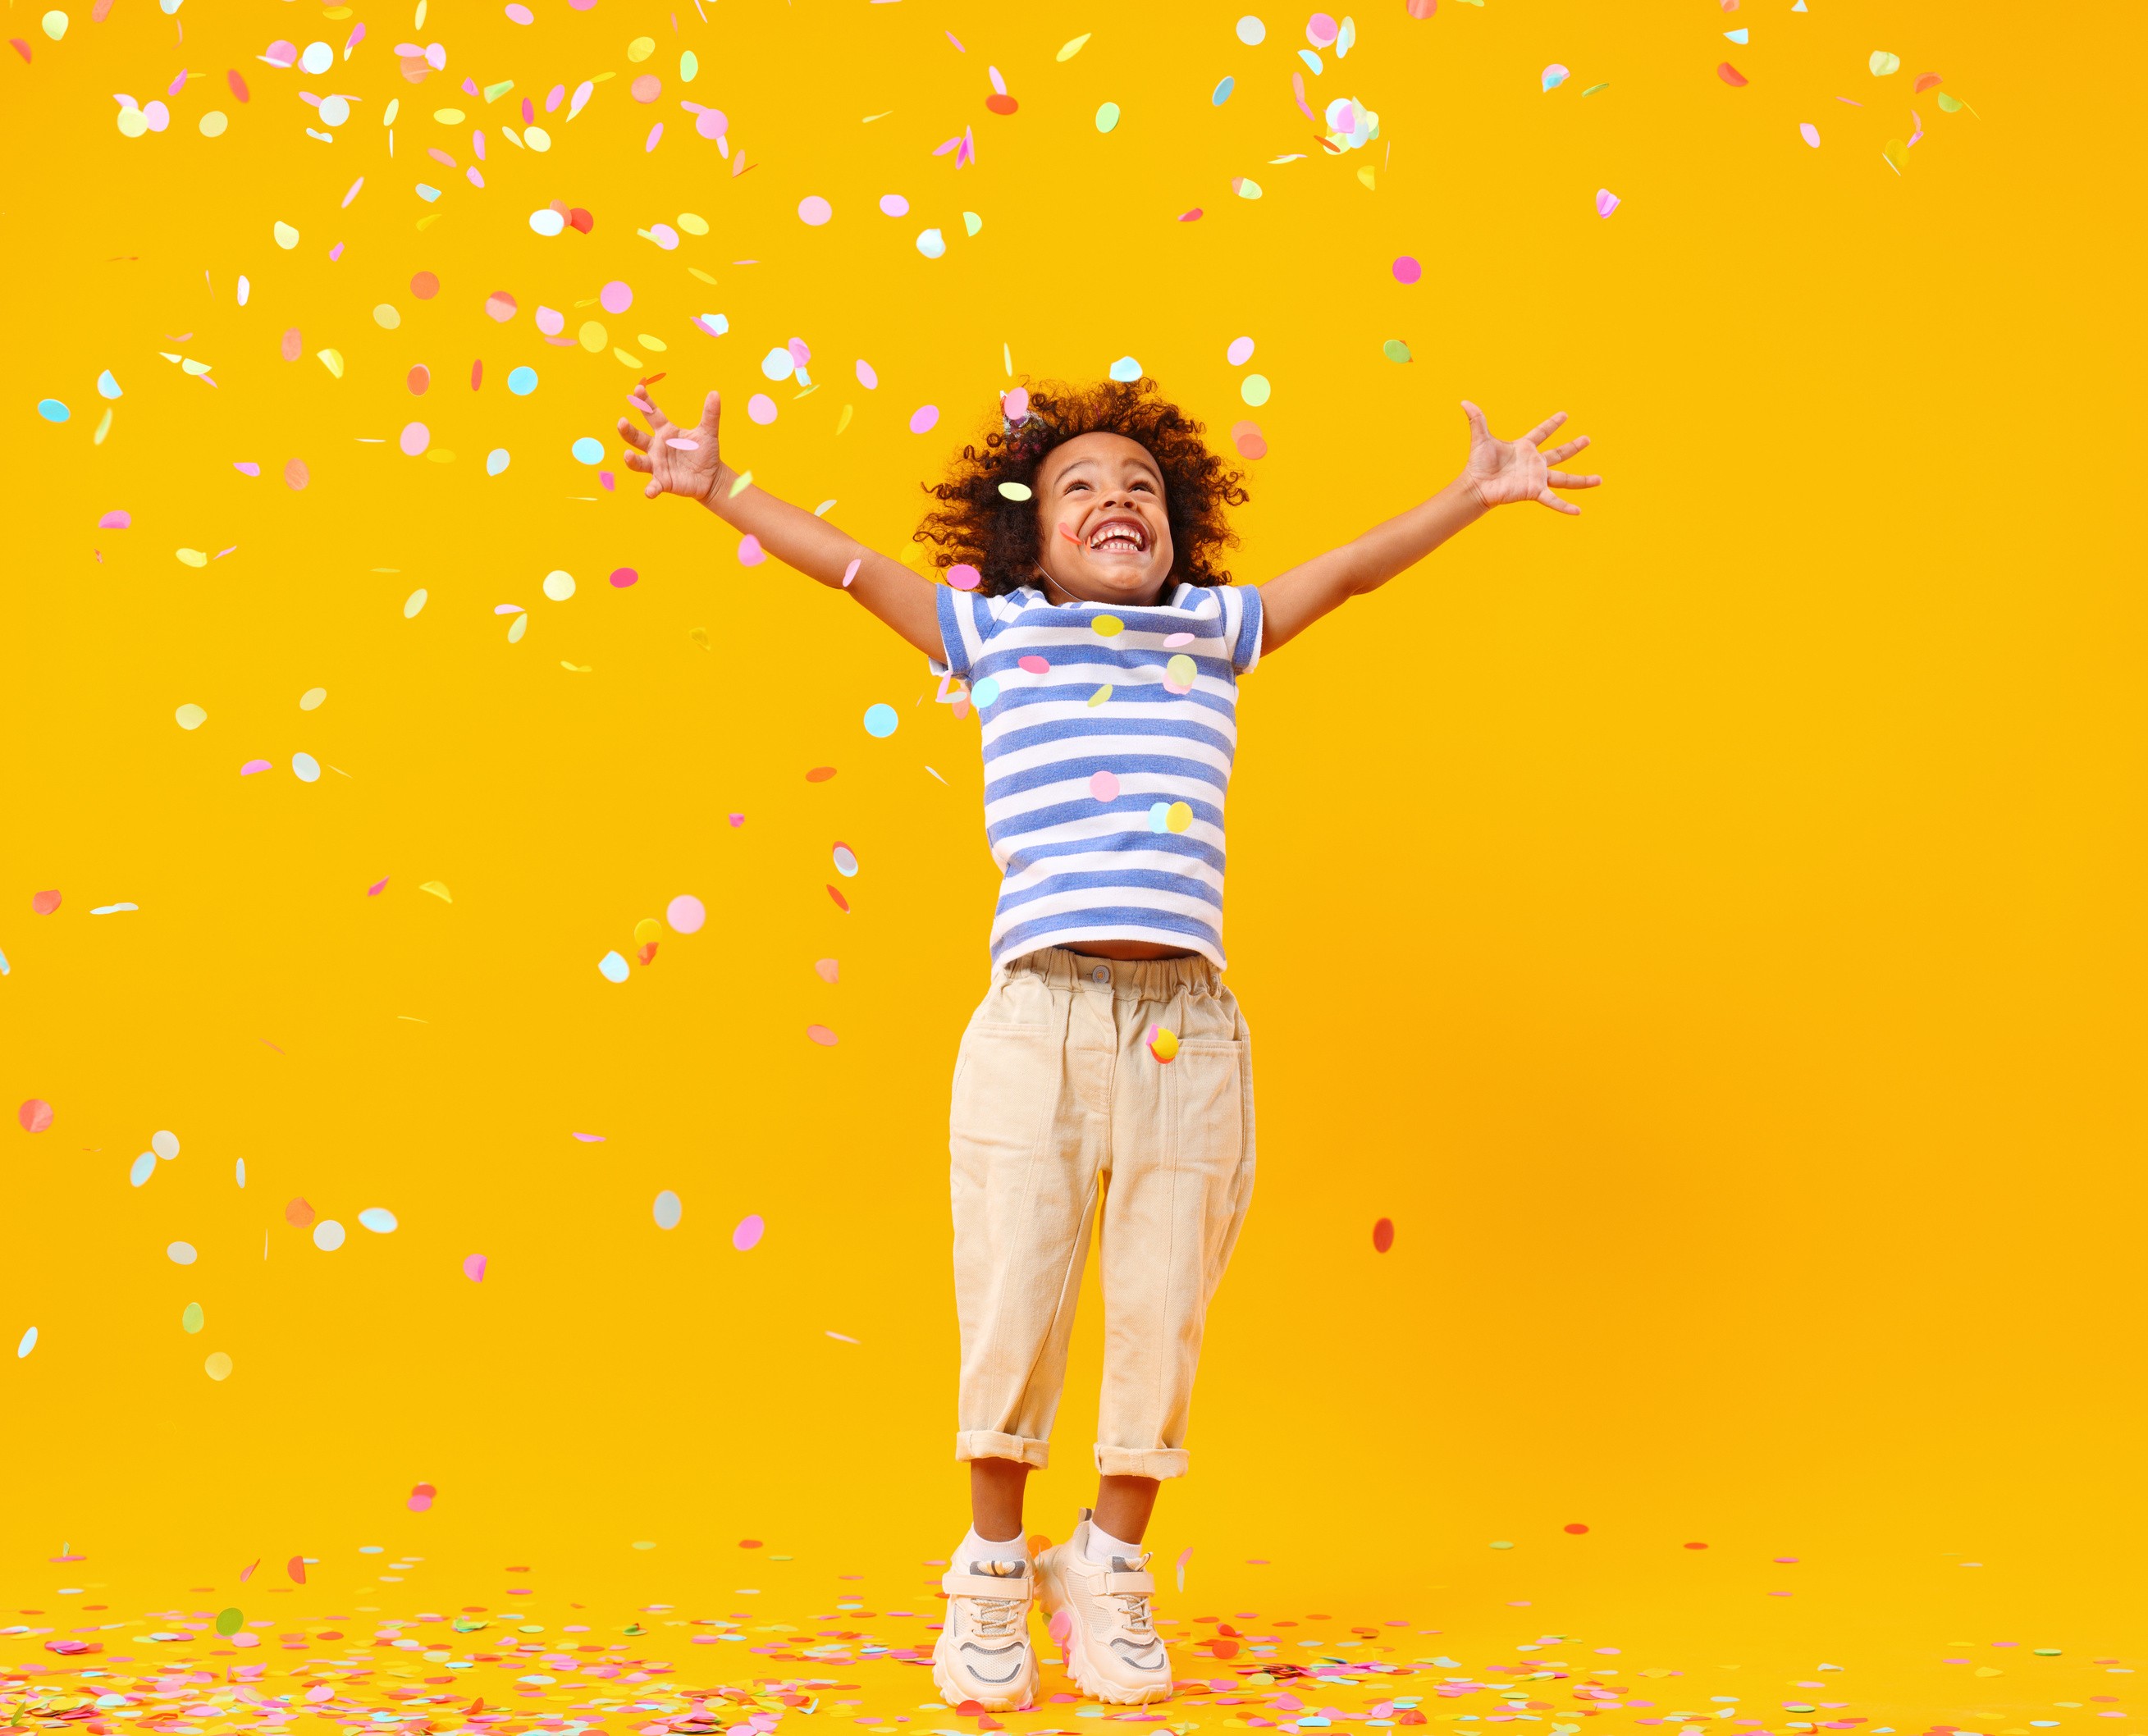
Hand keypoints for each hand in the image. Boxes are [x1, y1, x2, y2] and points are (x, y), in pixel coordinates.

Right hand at [619, 389, 723, 504]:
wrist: (711, 477)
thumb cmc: (705, 452)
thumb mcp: (708, 433)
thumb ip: (710, 414)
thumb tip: (715, 393)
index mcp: (665, 431)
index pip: (651, 413)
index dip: (644, 401)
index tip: (637, 389)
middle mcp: (656, 447)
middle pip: (636, 437)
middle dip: (627, 431)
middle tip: (621, 422)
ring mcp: (657, 465)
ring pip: (638, 462)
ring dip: (631, 459)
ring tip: (628, 455)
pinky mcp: (663, 482)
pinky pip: (653, 486)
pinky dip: (650, 489)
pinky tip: (649, 492)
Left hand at [1458, 401, 1600, 515]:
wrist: (1476, 485)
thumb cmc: (1478, 464)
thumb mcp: (1481, 439)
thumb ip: (1477, 420)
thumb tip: (1464, 402)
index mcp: (1524, 448)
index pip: (1542, 433)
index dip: (1552, 424)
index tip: (1564, 415)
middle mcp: (1534, 463)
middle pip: (1559, 454)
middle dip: (1573, 447)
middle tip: (1588, 439)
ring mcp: (1537, 478)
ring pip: (1564, 479)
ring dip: (1582, 481)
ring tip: (1600, 480)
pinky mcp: (1534, 491)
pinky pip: (1553, 499)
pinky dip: (1564, 506)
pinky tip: (1578, 511)